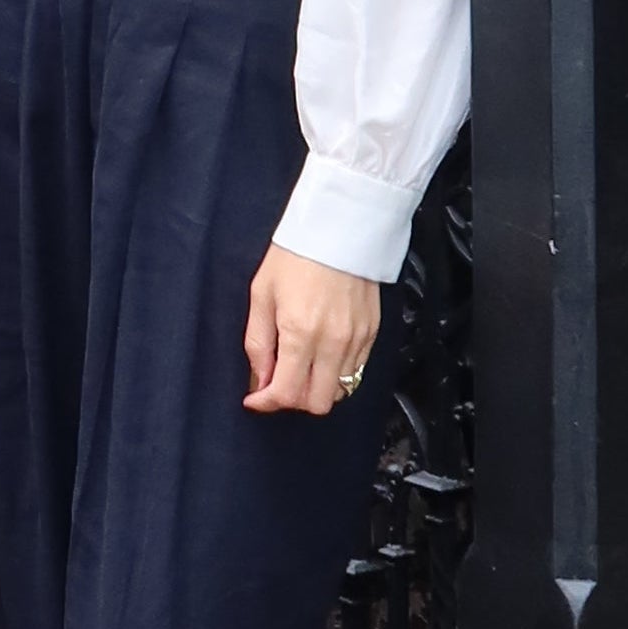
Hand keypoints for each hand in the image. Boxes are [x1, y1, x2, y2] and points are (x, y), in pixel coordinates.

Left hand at [243, 243, 378, 417]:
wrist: (339, 225)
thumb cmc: (298, 253)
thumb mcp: (262, 294)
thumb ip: (257, 342)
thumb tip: (258, 378)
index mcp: (300, 333)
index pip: (285, 393)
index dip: (266, 403)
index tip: (255, 398)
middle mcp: (332, 342)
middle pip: (316, 403)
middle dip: (292, 400)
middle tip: (277, 384)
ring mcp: (356, 339)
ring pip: (339, 392)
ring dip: (315, 388)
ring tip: (299, 368)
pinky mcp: (372, 332)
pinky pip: (355, 372)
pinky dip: (336, 374)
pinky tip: (321, 356)